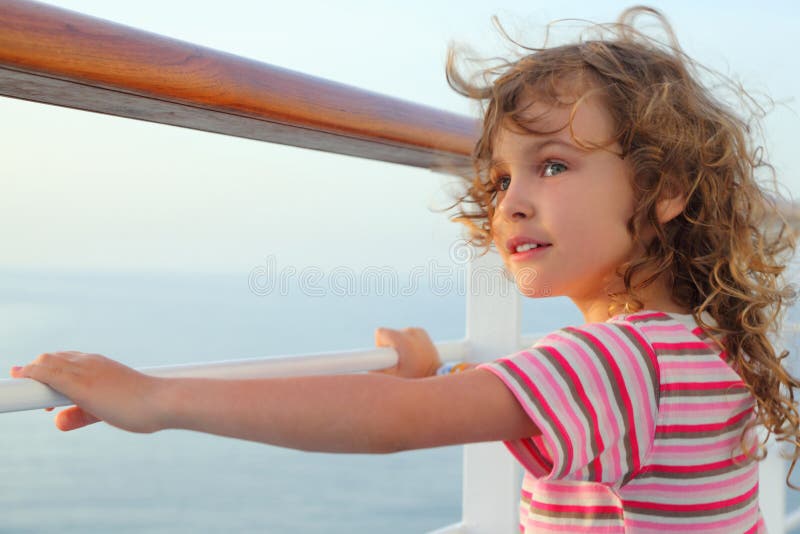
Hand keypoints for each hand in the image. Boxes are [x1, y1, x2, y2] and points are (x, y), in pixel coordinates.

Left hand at [10, 351, 164, 432]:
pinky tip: (21, 383)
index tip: (34, 379)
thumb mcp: (106, 413)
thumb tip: (58, 422)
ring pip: (45, 362)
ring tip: (22, 394)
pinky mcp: (79, 383)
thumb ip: (82, 415)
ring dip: (30, 375)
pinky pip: (45, 373)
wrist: (162, 402)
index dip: (45, 369)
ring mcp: (84, 370)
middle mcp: (90, 362)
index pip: (65, 360)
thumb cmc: (143, 407)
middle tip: (33, 396)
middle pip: (51, 359)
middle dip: (36, 374)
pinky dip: (29, 376)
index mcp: (100, 365)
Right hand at [373, 327, 440, 378]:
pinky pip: (405, 334)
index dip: (379, 346)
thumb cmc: (413, 380)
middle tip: (398, 363)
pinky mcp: (422, 332)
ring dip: (397, 345)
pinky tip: (413, 355)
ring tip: (408, 360)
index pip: (380, 333)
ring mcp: (418, 331)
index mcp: (404, 341)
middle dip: (388, 347)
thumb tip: (362, 368)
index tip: (384, 356)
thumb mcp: (392, 378)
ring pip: (396, 334)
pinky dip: (405, 343)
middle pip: (388, 334)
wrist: (436, 377)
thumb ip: (374, 371)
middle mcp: (412, 332)